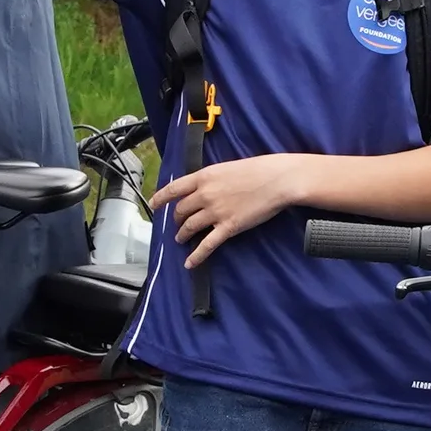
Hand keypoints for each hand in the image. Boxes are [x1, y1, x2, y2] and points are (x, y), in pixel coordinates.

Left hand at [153, 154, 310, 266]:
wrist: (277, 179)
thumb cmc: (258, 170)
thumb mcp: (227, 167)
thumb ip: (212, 179)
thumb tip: (204, 187)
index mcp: (204, 177)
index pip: (174, 189)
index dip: (160, 198)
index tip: (153, 204)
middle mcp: (205, 195)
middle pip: (181, 210)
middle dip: (176, 219)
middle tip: (177, 224)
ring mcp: (215, 212)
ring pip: (189, 227)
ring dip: (182, 235)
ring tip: (181, 239)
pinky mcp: (228, 227)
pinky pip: (207, 245)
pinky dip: (196, 256)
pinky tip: (189, 263)